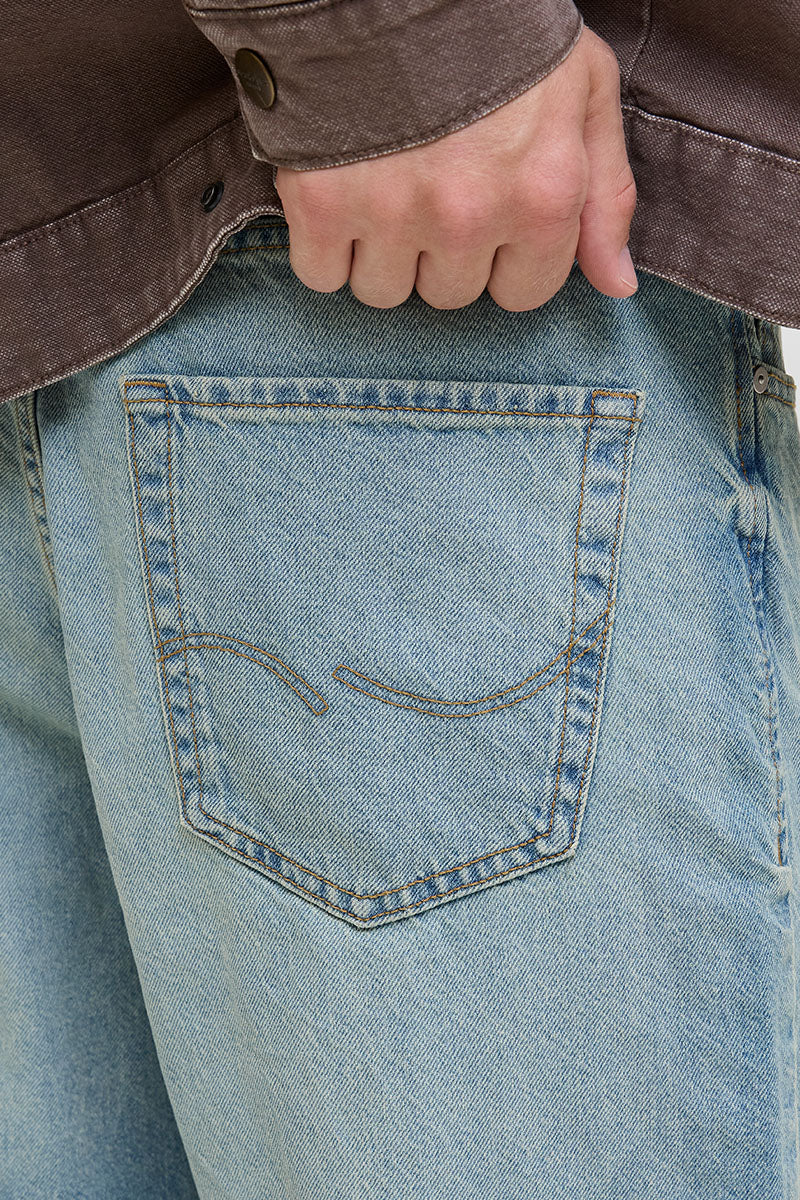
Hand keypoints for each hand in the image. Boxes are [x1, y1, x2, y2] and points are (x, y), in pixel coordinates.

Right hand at [274, 25, 637, 312]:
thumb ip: (607, 196)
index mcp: (541, 197)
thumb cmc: (500, 29)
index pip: (523, 292)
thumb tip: (617, 286)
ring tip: (384, 185)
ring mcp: (392, 215)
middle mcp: (469, 219)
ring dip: (382, 253)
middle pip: (450, 294)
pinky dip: (324, 248)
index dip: (504, 256)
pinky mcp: (322, 206)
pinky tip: (338, 198)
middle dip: (442, 252)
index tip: (486, 212)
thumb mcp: (583, 92)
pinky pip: (320, 275)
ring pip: (384, 290)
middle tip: (429, 184)